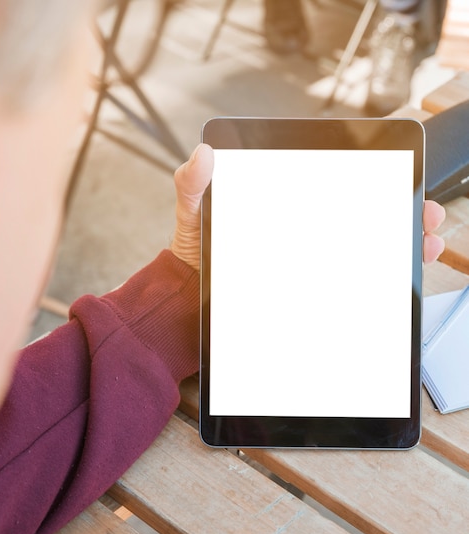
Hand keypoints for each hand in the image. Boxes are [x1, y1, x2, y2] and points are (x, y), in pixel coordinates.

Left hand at [171, 145, 445, 268]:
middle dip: (398, 207)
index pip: (332, 182)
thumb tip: (203, 153)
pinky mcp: (309, 284)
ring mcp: (308, 257)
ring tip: (424, 239)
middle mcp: (302, 226)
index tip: (397, 173)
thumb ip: (192, 185)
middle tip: (423, 211)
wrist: (191, 298)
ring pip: (363, 243)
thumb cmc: (196, 253)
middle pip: (359, 211)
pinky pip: (351, 279)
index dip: (369, 175)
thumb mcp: (193, 214)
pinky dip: (381, 277)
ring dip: (400, 239)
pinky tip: (400, 274)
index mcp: (284, 204)